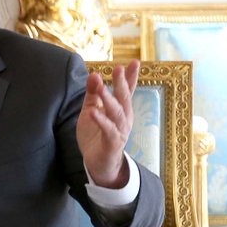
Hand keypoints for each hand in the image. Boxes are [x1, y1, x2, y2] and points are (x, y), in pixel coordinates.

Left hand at [76, 59, 138, 187]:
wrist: (98, 163)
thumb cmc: (96, 135)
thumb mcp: (91, 110)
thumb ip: (92, 94)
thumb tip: (94, 74)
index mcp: (120, 110)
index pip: (126, 91)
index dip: (130, 77)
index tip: (135, 62)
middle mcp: (124, 119)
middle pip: (124, 99)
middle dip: (122, 83)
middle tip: (118, 68)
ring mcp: (120, 131)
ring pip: (116, 113)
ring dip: (109, 100)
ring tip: (100, 87)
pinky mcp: (112, 143)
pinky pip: (108, 130)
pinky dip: (101, 121)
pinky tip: (93, 113)